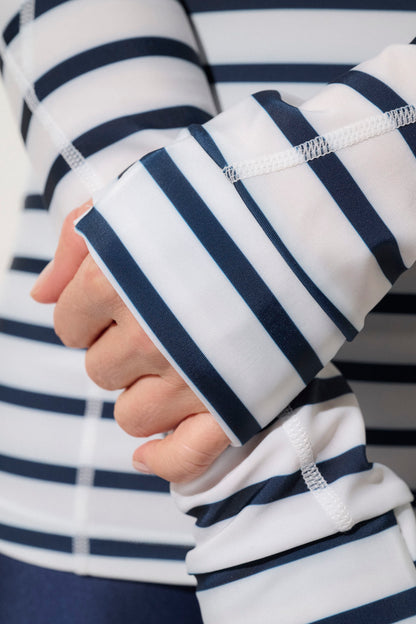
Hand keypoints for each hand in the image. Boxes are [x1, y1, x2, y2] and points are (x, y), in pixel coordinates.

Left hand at [31, 203, 229, 481]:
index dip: (88, 314)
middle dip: (120, 348)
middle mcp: (147, 334)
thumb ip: (76, 241)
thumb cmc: (216, 200)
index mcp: (113, 282)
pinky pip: (185, 458)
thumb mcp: (135, 196)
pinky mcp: (234, 402)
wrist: (304, 214)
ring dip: (145, 393)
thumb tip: (40, 295)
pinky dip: (165, 460)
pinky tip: (149, 455)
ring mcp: (191, 375)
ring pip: (132, 416)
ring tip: (178, 358)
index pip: (68, 324)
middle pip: (100, 371)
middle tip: (161, 320)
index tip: (120, 299)